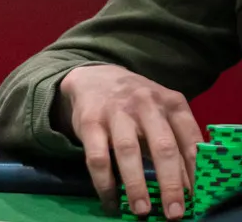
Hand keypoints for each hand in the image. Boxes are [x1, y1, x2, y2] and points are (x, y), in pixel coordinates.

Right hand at [59, 64, 199, 219]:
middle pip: (162, 147)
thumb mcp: (163, 112)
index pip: (189, 140)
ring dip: (136, 185)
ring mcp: (116, 111)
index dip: (194, 172)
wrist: (95, 77)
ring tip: (142, 211)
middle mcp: (146, 104)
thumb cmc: (138, 104)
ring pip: (128, 151)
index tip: (196, 198)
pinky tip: (110, 200)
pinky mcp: (90, 121)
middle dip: (169, 183)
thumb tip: (189, 185)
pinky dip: (104, 183)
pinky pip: (97, 157)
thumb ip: (177, 140)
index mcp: (171, 103)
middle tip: (174, 212)